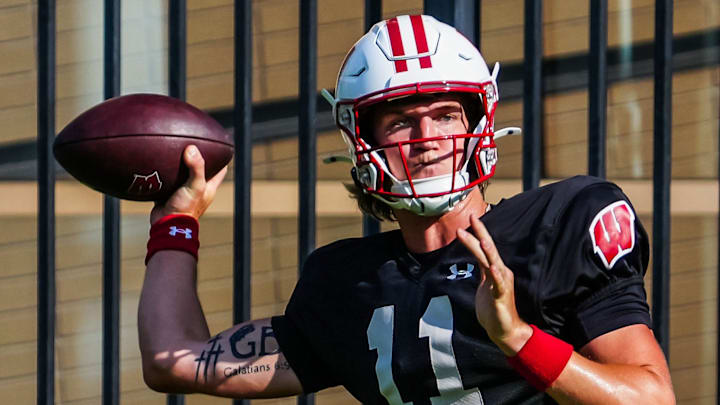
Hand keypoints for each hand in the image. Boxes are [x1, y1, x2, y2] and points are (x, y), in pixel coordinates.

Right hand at [150, 145, 227, 224]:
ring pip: (184, 174)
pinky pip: (168, 181)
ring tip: (175, 150)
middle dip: (198, 159)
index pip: (220, 170)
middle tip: (192, 144)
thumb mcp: (195, 186)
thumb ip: (196, 168)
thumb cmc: (186, 209)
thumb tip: (192, 149)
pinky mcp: (170, 194)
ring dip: (180, 165)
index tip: (217, 147)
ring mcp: (184, 191)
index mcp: (209, 187)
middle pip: (201, 170)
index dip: (221, 158)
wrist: (167, 225)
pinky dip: (166, 173)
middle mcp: (198, 189)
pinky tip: (160, 163)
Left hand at [457, 216, 532, 355]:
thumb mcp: (484, 283)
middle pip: (489, 251)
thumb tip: (476, 254)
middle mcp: (500, 273)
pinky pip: (499, 285)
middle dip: (481, 235)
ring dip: (489, 253)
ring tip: (483, 240)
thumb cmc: (494, 307)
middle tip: (472, 219)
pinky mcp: (501, 297)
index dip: (478, 233)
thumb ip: (482, 269)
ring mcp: (502, 284)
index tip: (471, 218)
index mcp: (495, 270)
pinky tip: (493, 268)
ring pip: (494, 264)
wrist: (505, 330)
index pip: (484, 248)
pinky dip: (496, 276)